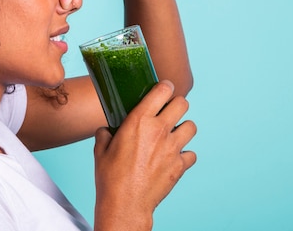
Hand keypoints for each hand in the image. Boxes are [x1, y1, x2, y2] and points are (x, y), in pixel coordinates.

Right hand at [93, 81, 196, 229]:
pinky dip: (184, 155)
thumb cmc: (110, 177)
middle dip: (177, 105)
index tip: (164, 88)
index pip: (162, 91)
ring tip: (173, 135)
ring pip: (192, 127)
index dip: (165, 87)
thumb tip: (106, 131)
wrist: (125, 204)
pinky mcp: (180, 166)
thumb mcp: (100, 150)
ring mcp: (173, 148)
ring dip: (183, 128)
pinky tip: (173, 158)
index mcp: (139, 121)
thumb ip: (105, 134)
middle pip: (183, 104)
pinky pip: (191, 154)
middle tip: (169, 111)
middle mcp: (159, 130)